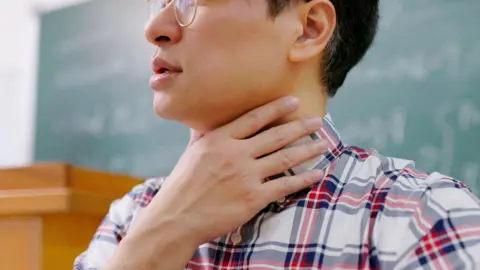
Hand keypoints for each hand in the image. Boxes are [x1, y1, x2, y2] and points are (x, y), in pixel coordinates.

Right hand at [133, 96, 327, 245]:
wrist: (176, 218)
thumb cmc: (183, 185)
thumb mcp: (192, 152)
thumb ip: (204, 134)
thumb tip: (206, 117)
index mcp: (219, 139)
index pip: (254, 118)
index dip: (277, 108)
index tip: (294, 101)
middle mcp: (235, 154)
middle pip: (275, 135)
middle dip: (300, 127)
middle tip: (318, 121)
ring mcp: (245, 176)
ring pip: (284, 158)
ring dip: (308, 149)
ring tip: (325, 143)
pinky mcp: (252, 198)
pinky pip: (285, 185)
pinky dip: (304, 179)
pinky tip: (318, 173)